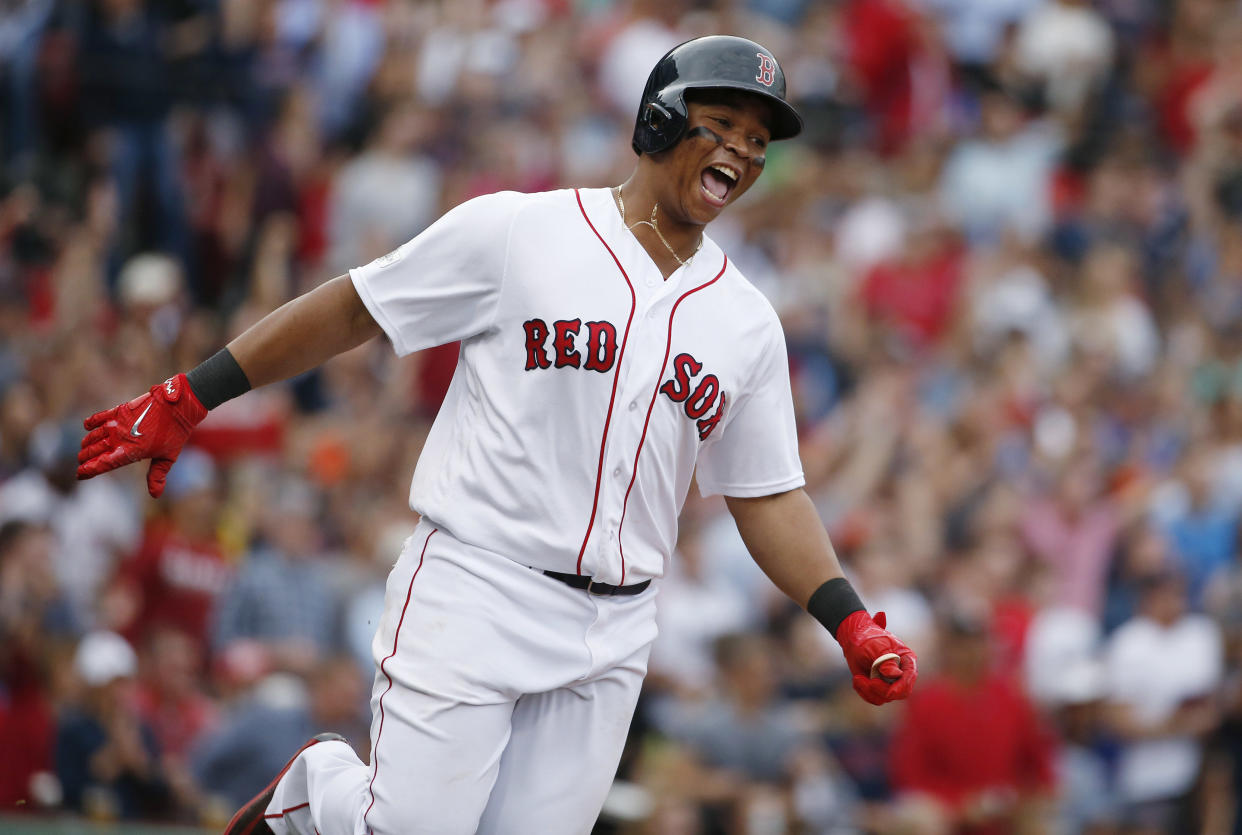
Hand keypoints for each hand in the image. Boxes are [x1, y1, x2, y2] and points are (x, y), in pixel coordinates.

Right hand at [77, 374, 207, 497]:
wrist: (178, 405)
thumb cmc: (175, 433)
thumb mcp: (167, 457)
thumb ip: (157, 475)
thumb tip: (155, 495)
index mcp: (130, 452)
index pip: (102, 464)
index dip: (89, 470)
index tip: (79, 474)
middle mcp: (119, 438)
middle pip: (94, 451)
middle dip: (85, 458)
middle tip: (82, 462)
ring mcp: (118, 423)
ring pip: (94, 436)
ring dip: (87, 443)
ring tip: (84, 448)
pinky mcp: (119, 410)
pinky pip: (99, 417)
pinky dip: (91, 422)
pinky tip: (87, 426)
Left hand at [836, 610, 917, 704]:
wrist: (854, 640)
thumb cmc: (868, 639)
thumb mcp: (876, 646)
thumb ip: (886, 660)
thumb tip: (895, 674)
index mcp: (906, 659)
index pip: (910, 675)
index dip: (902, 686)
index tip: (890, 693)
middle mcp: (902, 673)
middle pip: (900, 692)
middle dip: (882, 691)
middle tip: (868, 683)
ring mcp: (891, 682)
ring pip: (885, 698)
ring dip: (869, 691)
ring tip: (857, 678)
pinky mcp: (880, 688)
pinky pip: (874, 698)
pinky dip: (863, 692)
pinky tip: (857, 680)